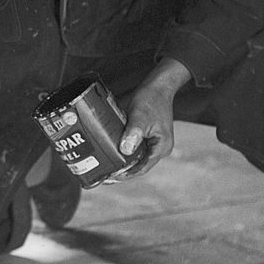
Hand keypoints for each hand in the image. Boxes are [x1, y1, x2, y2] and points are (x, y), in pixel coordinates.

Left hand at [109, 58, 191, 181]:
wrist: (157, 86)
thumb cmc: (151, 99)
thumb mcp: (140, 115)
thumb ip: (134, 133)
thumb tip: (125, 151)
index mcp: (161, 147)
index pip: (142, 168)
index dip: (125, 175)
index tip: (109, 178)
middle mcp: (158, 148)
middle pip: (138, 166)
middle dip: (121, 171)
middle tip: (102, 175)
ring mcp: (153, 143)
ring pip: (135, 159)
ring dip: (121, 163)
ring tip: (104, 167)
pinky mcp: (146, 137)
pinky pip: (134, 149)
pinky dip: (123, 152)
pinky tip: (111, 153)